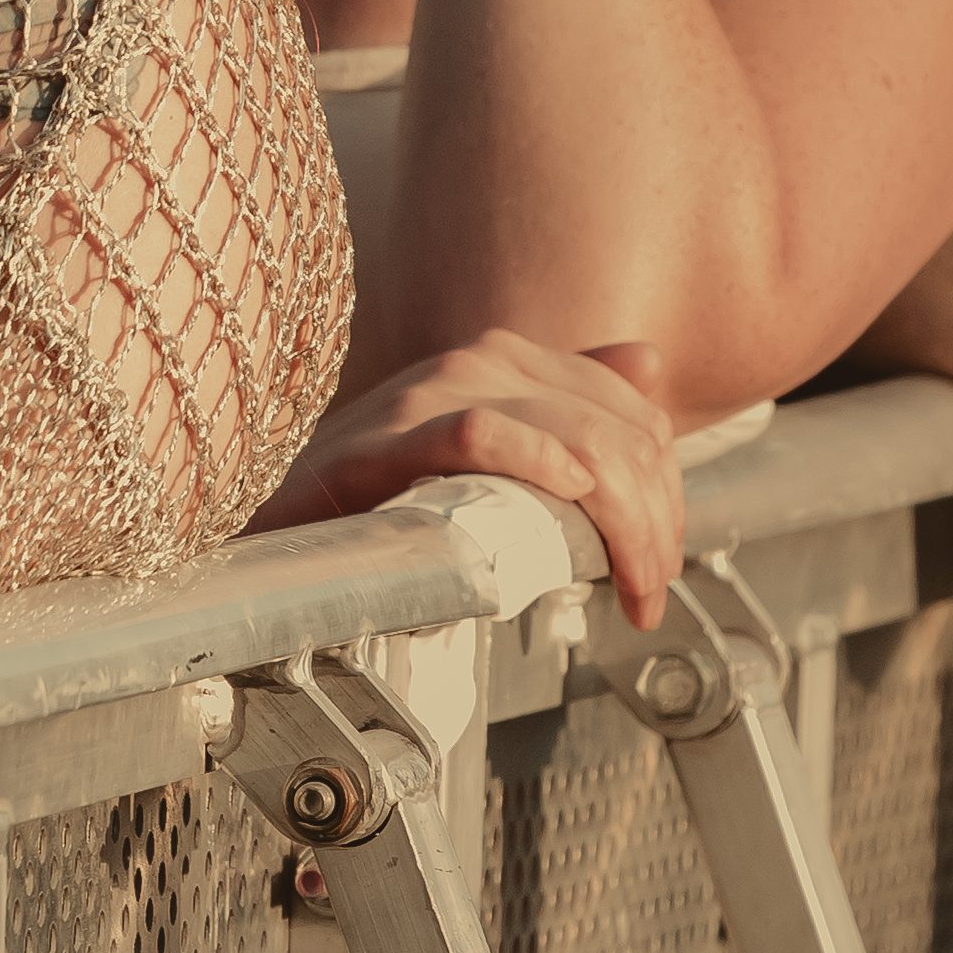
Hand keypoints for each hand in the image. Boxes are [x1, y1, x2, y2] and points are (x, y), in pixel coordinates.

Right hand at [253, 331, 681, 625]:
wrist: (284, 530)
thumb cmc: (389, 500)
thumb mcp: (494, 451)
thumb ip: (570, 403)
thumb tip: (646, 358)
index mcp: (504, 362)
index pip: (633, 414)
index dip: (668, 492)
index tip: (659, 564)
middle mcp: (472, 364)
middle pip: (616, 434)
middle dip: (654, 524)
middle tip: (647, 594)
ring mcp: (426, 397)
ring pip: (573, 438)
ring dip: (621, 525)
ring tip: (625, 589)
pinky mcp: (382, 444)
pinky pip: (480, 435)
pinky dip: (536, 460)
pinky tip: (567, 499)